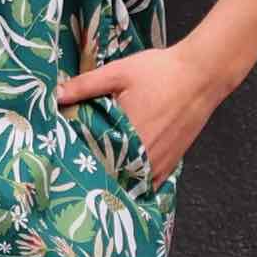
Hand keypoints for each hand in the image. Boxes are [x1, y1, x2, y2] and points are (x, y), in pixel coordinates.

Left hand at [55, 42, 226, 186]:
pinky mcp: (171, 164)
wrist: (200, 76)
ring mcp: (159, 163)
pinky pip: (148, 184)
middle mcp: (143, 155)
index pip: (93, 159)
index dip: (77, 161)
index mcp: (127, 134)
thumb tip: (56, 95)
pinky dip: (135, 182)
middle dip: (94, 173)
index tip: (62, 160)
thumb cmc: (160, 72)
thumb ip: (86, 85)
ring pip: (129, 182)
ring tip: (95, 176)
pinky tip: (122, 176)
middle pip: (110, 175)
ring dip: (114, 180)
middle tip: (75, 170)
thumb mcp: (118, 72)